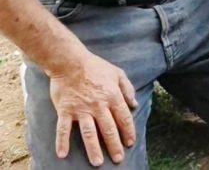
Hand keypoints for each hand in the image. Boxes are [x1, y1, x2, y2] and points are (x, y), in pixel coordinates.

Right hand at [49, 52, 136, 166]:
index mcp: (112, 96)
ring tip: (97, 162)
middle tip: (118, 159)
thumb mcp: (118, 73)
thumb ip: (128, 89)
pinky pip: (63, 129)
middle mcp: (98, 106)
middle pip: (109, 129)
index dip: (128, 132)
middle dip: (114, 145)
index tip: (130, 143)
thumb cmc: (95, 66)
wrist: (70, 62)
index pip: (124, 118)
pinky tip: (62, 154)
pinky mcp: (65, 110)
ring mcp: (81, 109)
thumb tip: (134, 104)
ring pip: (89, 133)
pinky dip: (62, 142)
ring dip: (93, 149)